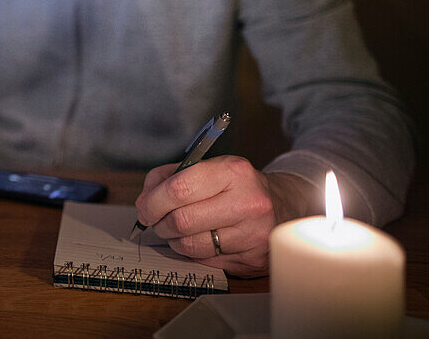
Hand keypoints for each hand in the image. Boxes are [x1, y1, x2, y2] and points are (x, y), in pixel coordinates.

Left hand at [133, 156, 315, 277]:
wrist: (284, 204)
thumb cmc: (236, 185)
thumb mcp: (208, 167)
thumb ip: (169, 177)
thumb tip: (144, 201)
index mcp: (233, 172)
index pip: (178, 189)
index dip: (152, 202)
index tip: (145, 207)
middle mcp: (248, 203)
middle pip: (182, 221)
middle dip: (160, 223)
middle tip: (157, 221)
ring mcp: (254, 234)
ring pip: (192, 245)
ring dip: (174, 240)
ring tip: (177, 230)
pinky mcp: (254, 260)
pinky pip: (206, 260)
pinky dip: (194, 252)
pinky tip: (200, 239)